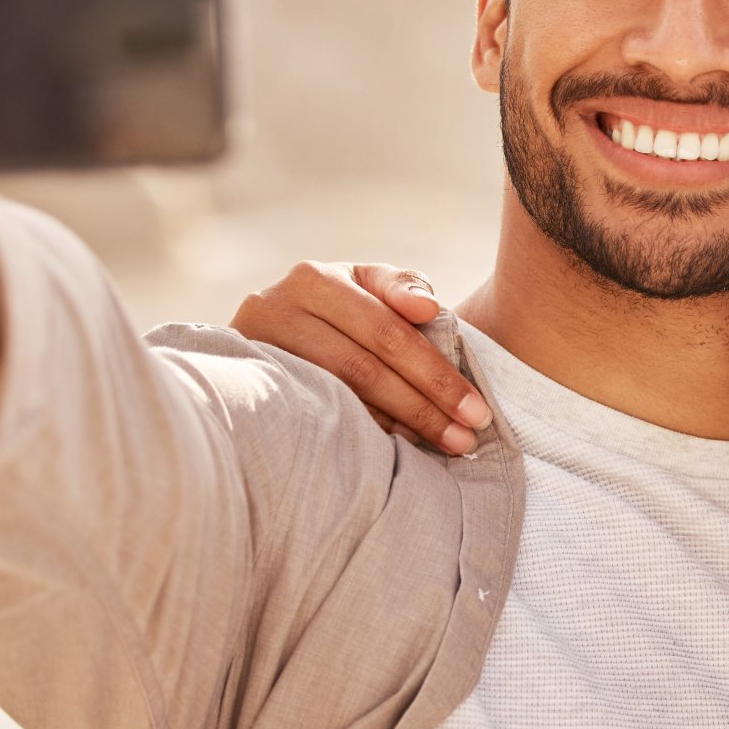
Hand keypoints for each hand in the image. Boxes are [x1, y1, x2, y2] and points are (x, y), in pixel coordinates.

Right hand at [231, 261, 490, 452]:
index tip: (476, 408)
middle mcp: (278, 309)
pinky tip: (398, 448)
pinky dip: (362, 432)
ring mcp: (259, 352)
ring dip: (399, 424)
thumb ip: (399, 288)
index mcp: (314, 279)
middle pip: (364, 367)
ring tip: (444, 445)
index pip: (386, 331)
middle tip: (468, 436)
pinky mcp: (252, 388)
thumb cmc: (332, 309)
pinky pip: (317, 416)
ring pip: (340, 395)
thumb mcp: (362, 286)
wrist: (263, 333)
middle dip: (425, 404)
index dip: (434, 370)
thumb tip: (428, 308)